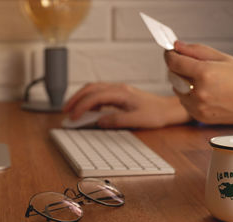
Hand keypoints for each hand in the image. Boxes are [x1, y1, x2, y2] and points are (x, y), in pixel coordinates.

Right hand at [63, 82, 190, 128]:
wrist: (168, 109)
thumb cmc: (156, 114)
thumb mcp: (137, 120)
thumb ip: (117, 120)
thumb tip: (99, 121)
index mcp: (121, 93)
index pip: (95, 96)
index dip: (81, 106)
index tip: (73, 117)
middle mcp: (119, 89)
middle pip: (90, 88)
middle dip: (75, 99)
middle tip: (65, 111)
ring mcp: (119, 90)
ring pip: (94, 89)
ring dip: (81, 98)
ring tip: (72, 110)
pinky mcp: (120, 95)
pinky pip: (100, 94)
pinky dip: (90, 100)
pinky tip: (87, 109)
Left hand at [165, 41, 232, 127]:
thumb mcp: (223, 58)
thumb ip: (196, 51)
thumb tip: (177, 46)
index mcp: (205, 73)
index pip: (174, 62)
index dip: (170, 55)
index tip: (172, 52)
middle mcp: (199, 91)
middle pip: (173, 76)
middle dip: (178, 69)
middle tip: (190, 65)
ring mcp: (198, 106)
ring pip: (177, 90)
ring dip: (183, 83)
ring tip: (203, 81)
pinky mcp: (200, 117)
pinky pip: (185, 103)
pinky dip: (189, 96)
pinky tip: (206, 93)